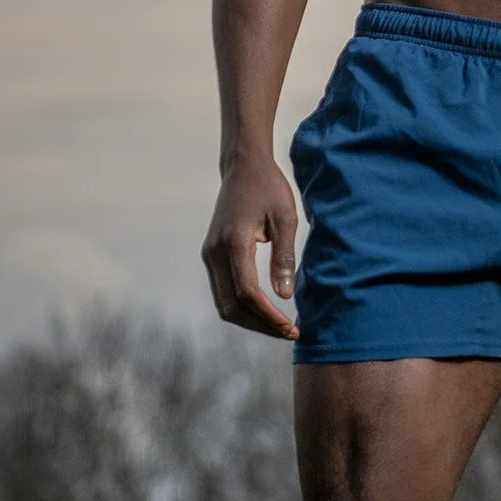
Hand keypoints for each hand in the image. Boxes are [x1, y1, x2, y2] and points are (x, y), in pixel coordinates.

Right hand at [201, 155, 299, 340]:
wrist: (242, 167)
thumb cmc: (269, 188)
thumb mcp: (286, 217)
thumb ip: (284, 257)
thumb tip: (285, 296)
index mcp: (233, 242)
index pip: (247, 292)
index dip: (268, 315)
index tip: (291, 327)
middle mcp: (214, 252)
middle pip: (231, 306)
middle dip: (260, 325)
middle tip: (289, 333)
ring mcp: (209, 255)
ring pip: (224, 304)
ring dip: (250, 320)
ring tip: (280, 327)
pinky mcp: (211, 255)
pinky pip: (223, 292)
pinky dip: (242, 308)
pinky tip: (265, 311)